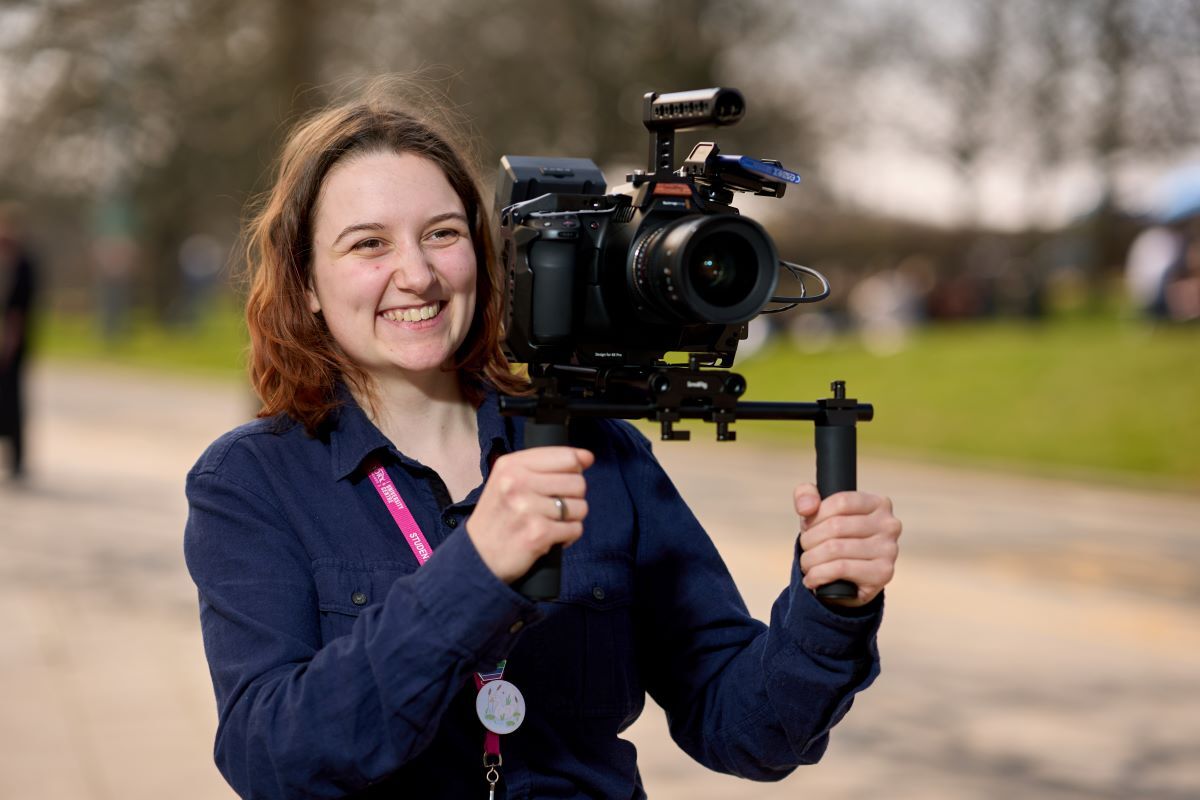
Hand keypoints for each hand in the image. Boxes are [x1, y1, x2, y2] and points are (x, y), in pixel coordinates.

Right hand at [467, 447, 593, 582]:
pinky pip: (575, 529)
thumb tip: (587, 457)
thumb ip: (545, 465)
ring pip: (580, 507)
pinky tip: (551, 537)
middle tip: (554, 507)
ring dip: (571, 518)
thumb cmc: (499, 516)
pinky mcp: (538, 534)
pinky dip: (568, 536)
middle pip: (578, 482)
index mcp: (512, 465)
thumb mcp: (508, 480)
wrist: (477, 556)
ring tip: (551, 522)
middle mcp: (518, 483)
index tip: (566, 480)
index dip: (575, 470)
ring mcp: (528, 508)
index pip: (567, 456)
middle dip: (573, 497)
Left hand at [794, 484, 900, 606]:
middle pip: (836, 526)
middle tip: (805, 549)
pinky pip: (841, 568)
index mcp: (878, 504)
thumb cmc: (832, 539)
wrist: (848, 582)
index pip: (840, 501)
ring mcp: (889, 550)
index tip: (808, 527)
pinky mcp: (883, 573)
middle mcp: (889, 525)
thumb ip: (806, 495)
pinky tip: (812, 579)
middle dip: (810, 540)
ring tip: (807, 564)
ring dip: (811, 559)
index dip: (816, 516)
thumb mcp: (818, 512)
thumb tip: (807, 508)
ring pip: (835, 548)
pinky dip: (818, 574)